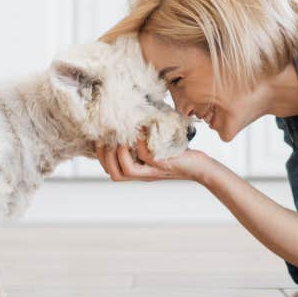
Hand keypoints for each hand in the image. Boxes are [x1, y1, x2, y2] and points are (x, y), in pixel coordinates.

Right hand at [94, 138, 214, 182]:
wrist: (199, 167)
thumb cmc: (177, 155)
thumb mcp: (155, 149)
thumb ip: (140, 143)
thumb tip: (127, 122)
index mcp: (138, 171)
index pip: (112, 172)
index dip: (101, 158)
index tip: (98, 140)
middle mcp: (143, 174)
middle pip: (115, 175)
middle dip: (106, 156)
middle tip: (106, 138)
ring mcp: (153, 171)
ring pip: (127, 170)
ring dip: (120, 153)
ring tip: (121, 136)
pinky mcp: (164, 163)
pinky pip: (146, 156)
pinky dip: (139, 143)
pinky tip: (140, 130)